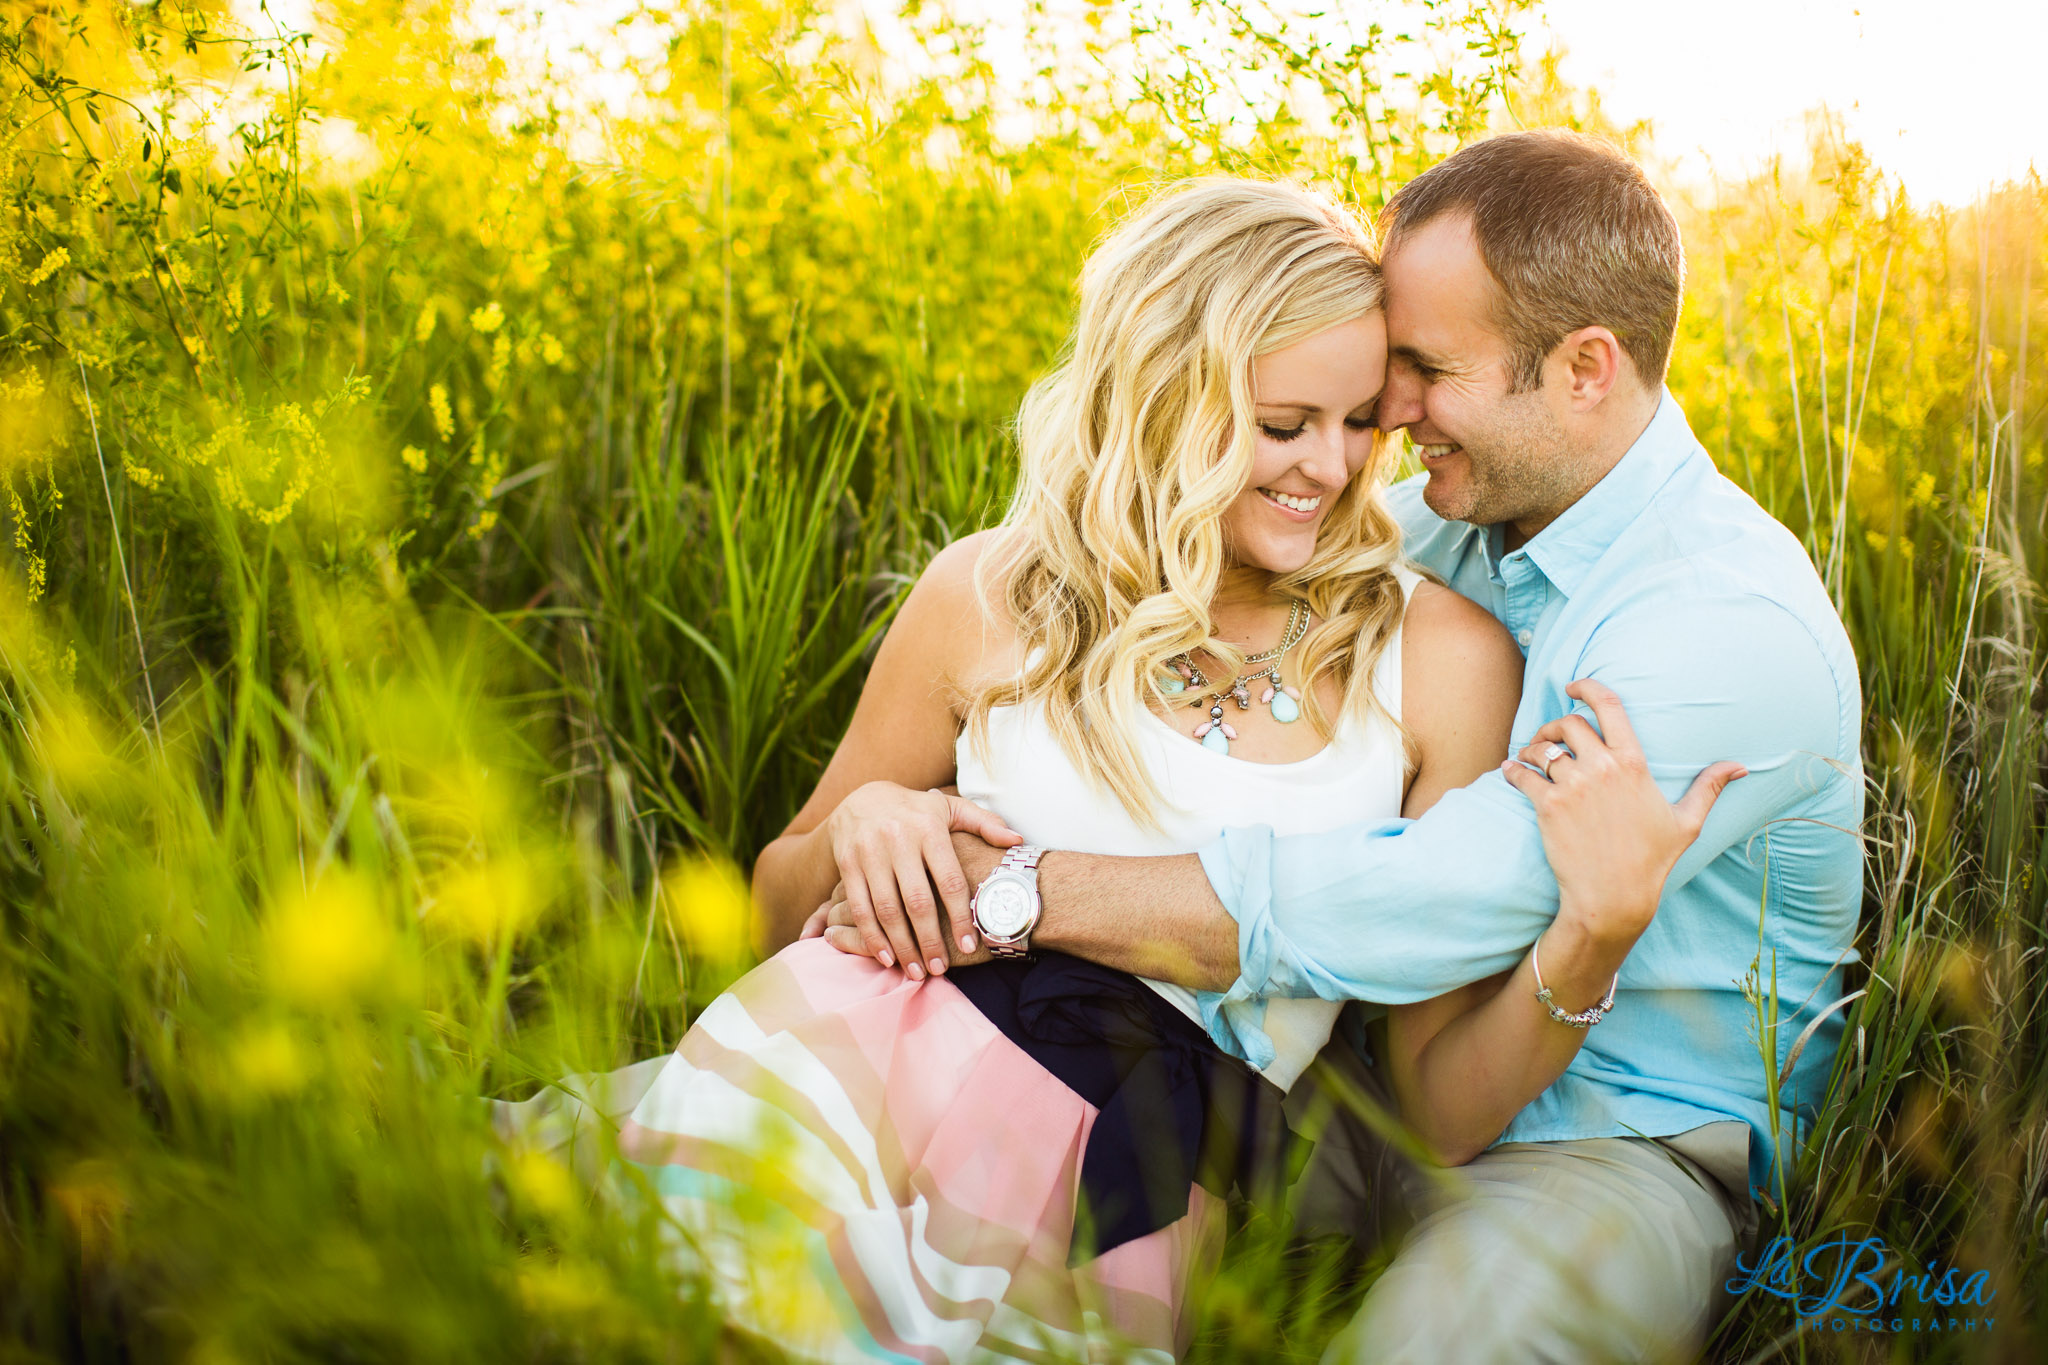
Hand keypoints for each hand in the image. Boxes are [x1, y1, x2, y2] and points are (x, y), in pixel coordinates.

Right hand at [820, 782, 1020, 980]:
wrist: (860, 797)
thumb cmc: (915, 810)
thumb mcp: (950, 808)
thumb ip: (984, 822)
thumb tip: (1017, 840)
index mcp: (929, 829)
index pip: (949, 880)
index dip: (960, 916)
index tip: (968, 946)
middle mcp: (898, 840)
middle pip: (917, 901)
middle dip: (929, 940)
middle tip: (940, 970)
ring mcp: (869, 853)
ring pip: (886, 909)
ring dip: (902, 946)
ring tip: (916, 972)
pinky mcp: (847, 865)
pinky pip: (859, 907)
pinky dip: (872, 937)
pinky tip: (887, 958)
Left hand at [1500, 679, 1745, 949]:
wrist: (1614, 897)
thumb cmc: (1651, 861)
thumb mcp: (1686, 822)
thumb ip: (1709, 788)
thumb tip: (1739, 767)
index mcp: (1634, 763)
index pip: (1609, 706)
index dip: (1588, 687)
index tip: (1573, 685)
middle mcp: (1602, 768)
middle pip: (1568, 724)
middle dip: (1554, 725)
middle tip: (1548, 738)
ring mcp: (1573, 786)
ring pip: (1542, 748)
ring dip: (1532, 749)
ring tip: (1529, 759)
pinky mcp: (1547, 806)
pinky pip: (1521, 774)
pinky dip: (1512, 769)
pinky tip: (1509, 771)